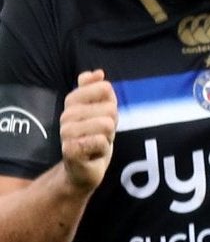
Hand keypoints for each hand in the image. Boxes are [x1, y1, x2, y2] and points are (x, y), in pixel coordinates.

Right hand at [58, 71, 115, 194]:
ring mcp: (66, 132)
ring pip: (106, 124)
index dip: (112, 103)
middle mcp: (66, 115)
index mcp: (73, 103)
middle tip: (102, 134)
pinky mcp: (70, 149)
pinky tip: (94, 153)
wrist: (84, 169)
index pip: (102, 88)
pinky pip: (101, 141)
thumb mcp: (101, 112)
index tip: (105, 115)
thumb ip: (98, 90)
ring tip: (98, 142)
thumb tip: (98, 73)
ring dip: (108, 137)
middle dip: (112, 124)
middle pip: (109, 108)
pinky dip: (104, 149)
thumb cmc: (94, 138)